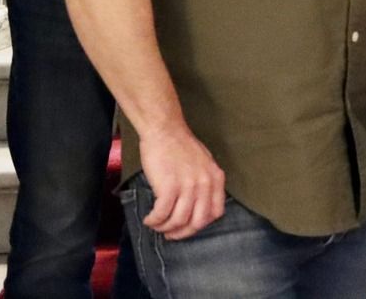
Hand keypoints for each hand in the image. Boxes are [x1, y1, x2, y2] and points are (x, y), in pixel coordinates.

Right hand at [137, 123, 226, 239]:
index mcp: (216, 178)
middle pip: (198, 222)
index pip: (216, 213)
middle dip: (182, 233)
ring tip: (156, 224)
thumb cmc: (180, 147)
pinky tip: (149, 219)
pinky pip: (162, 214)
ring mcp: (188, 186)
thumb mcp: (204, 164)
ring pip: (178, 221)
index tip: (187, 227)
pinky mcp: (169, 187)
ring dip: (164, 228)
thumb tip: (197, 207)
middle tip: (170, 233)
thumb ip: (205, 184)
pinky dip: (154, 221)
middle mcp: (205, 184)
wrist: (165, 131)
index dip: (199, 225)